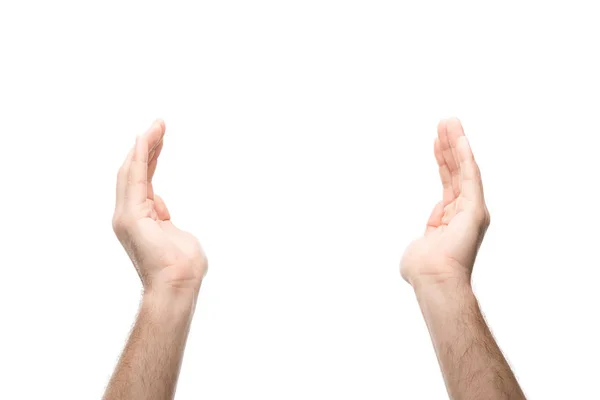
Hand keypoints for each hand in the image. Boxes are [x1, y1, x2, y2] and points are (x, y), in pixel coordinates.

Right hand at [112, 120, 206, 295]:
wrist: (178, 284)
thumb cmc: (183, 266)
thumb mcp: (176, 234)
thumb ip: (165, 217)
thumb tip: (160, 207)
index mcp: (140, 218)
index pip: (142, 181)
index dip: (149, 158)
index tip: (159, 139)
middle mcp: (129, 215)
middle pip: (134, 172)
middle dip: (146, 147)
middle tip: (159, 125)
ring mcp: (127, 215)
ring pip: (131, 171)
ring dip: (144, 146)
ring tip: (156, 126)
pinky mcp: (131, 216)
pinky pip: (134, 178)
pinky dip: (139, 156)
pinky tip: (145, 138)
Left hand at [401, 118, 489, 287]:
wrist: (433, 280)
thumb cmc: (423, 269)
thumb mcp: (420, 246)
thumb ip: (426, 235)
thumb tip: (430, 228)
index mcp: (451, 218)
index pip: (448, 182)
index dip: (442, 160)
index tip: (436, 140)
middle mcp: (465, 211)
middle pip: (456, 171)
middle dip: (450, 146)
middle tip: (445, 122)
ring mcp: (471, 209)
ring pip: (464, 169)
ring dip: (457, 144)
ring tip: (450, 121)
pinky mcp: (475, 208)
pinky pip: (470, 175)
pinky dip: (465, 155)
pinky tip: (459, 137)